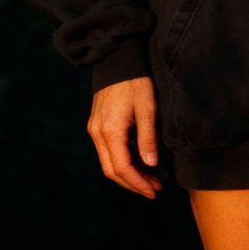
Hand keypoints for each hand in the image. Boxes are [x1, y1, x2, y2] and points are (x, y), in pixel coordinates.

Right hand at [87, 75, 162, 198]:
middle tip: (154, 189)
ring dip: (128, 173)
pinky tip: (140, 161)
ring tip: (151, 178)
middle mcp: (97, 133)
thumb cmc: (136, 81)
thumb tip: (151, 165)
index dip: (138, 183)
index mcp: (110, 130)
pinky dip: (123, 160)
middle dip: (133, 183)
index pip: (122, 168)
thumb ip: (148, 138)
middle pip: (112, 170)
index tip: (154, 190)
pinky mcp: (97, 124)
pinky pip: (107, 150)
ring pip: (108, 162)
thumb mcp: (147, 108)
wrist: (117, 58)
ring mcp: (95, 129)